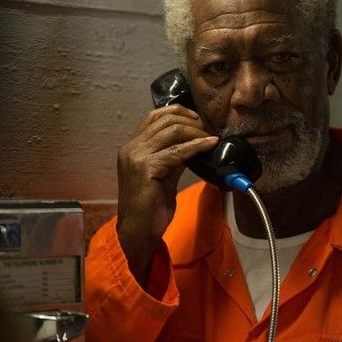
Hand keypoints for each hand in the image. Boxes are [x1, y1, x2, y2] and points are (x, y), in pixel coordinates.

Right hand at [115, 104, 217, 285]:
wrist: (139, 230)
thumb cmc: (151, 205)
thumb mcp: (163, 173)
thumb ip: (173, 155)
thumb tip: (194, 140)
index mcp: (133, 146)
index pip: (154, 115)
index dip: (179, 112)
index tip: (198, 119)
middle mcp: (131, 148)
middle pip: (165, 120)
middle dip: (191, 122)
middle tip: (209, 130)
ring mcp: (136, 157)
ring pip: (172, 131)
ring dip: (196, 131)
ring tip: (210, 138)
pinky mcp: (146, 169)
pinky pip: (177, 151)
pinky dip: (197, 145)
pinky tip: (210, 144)